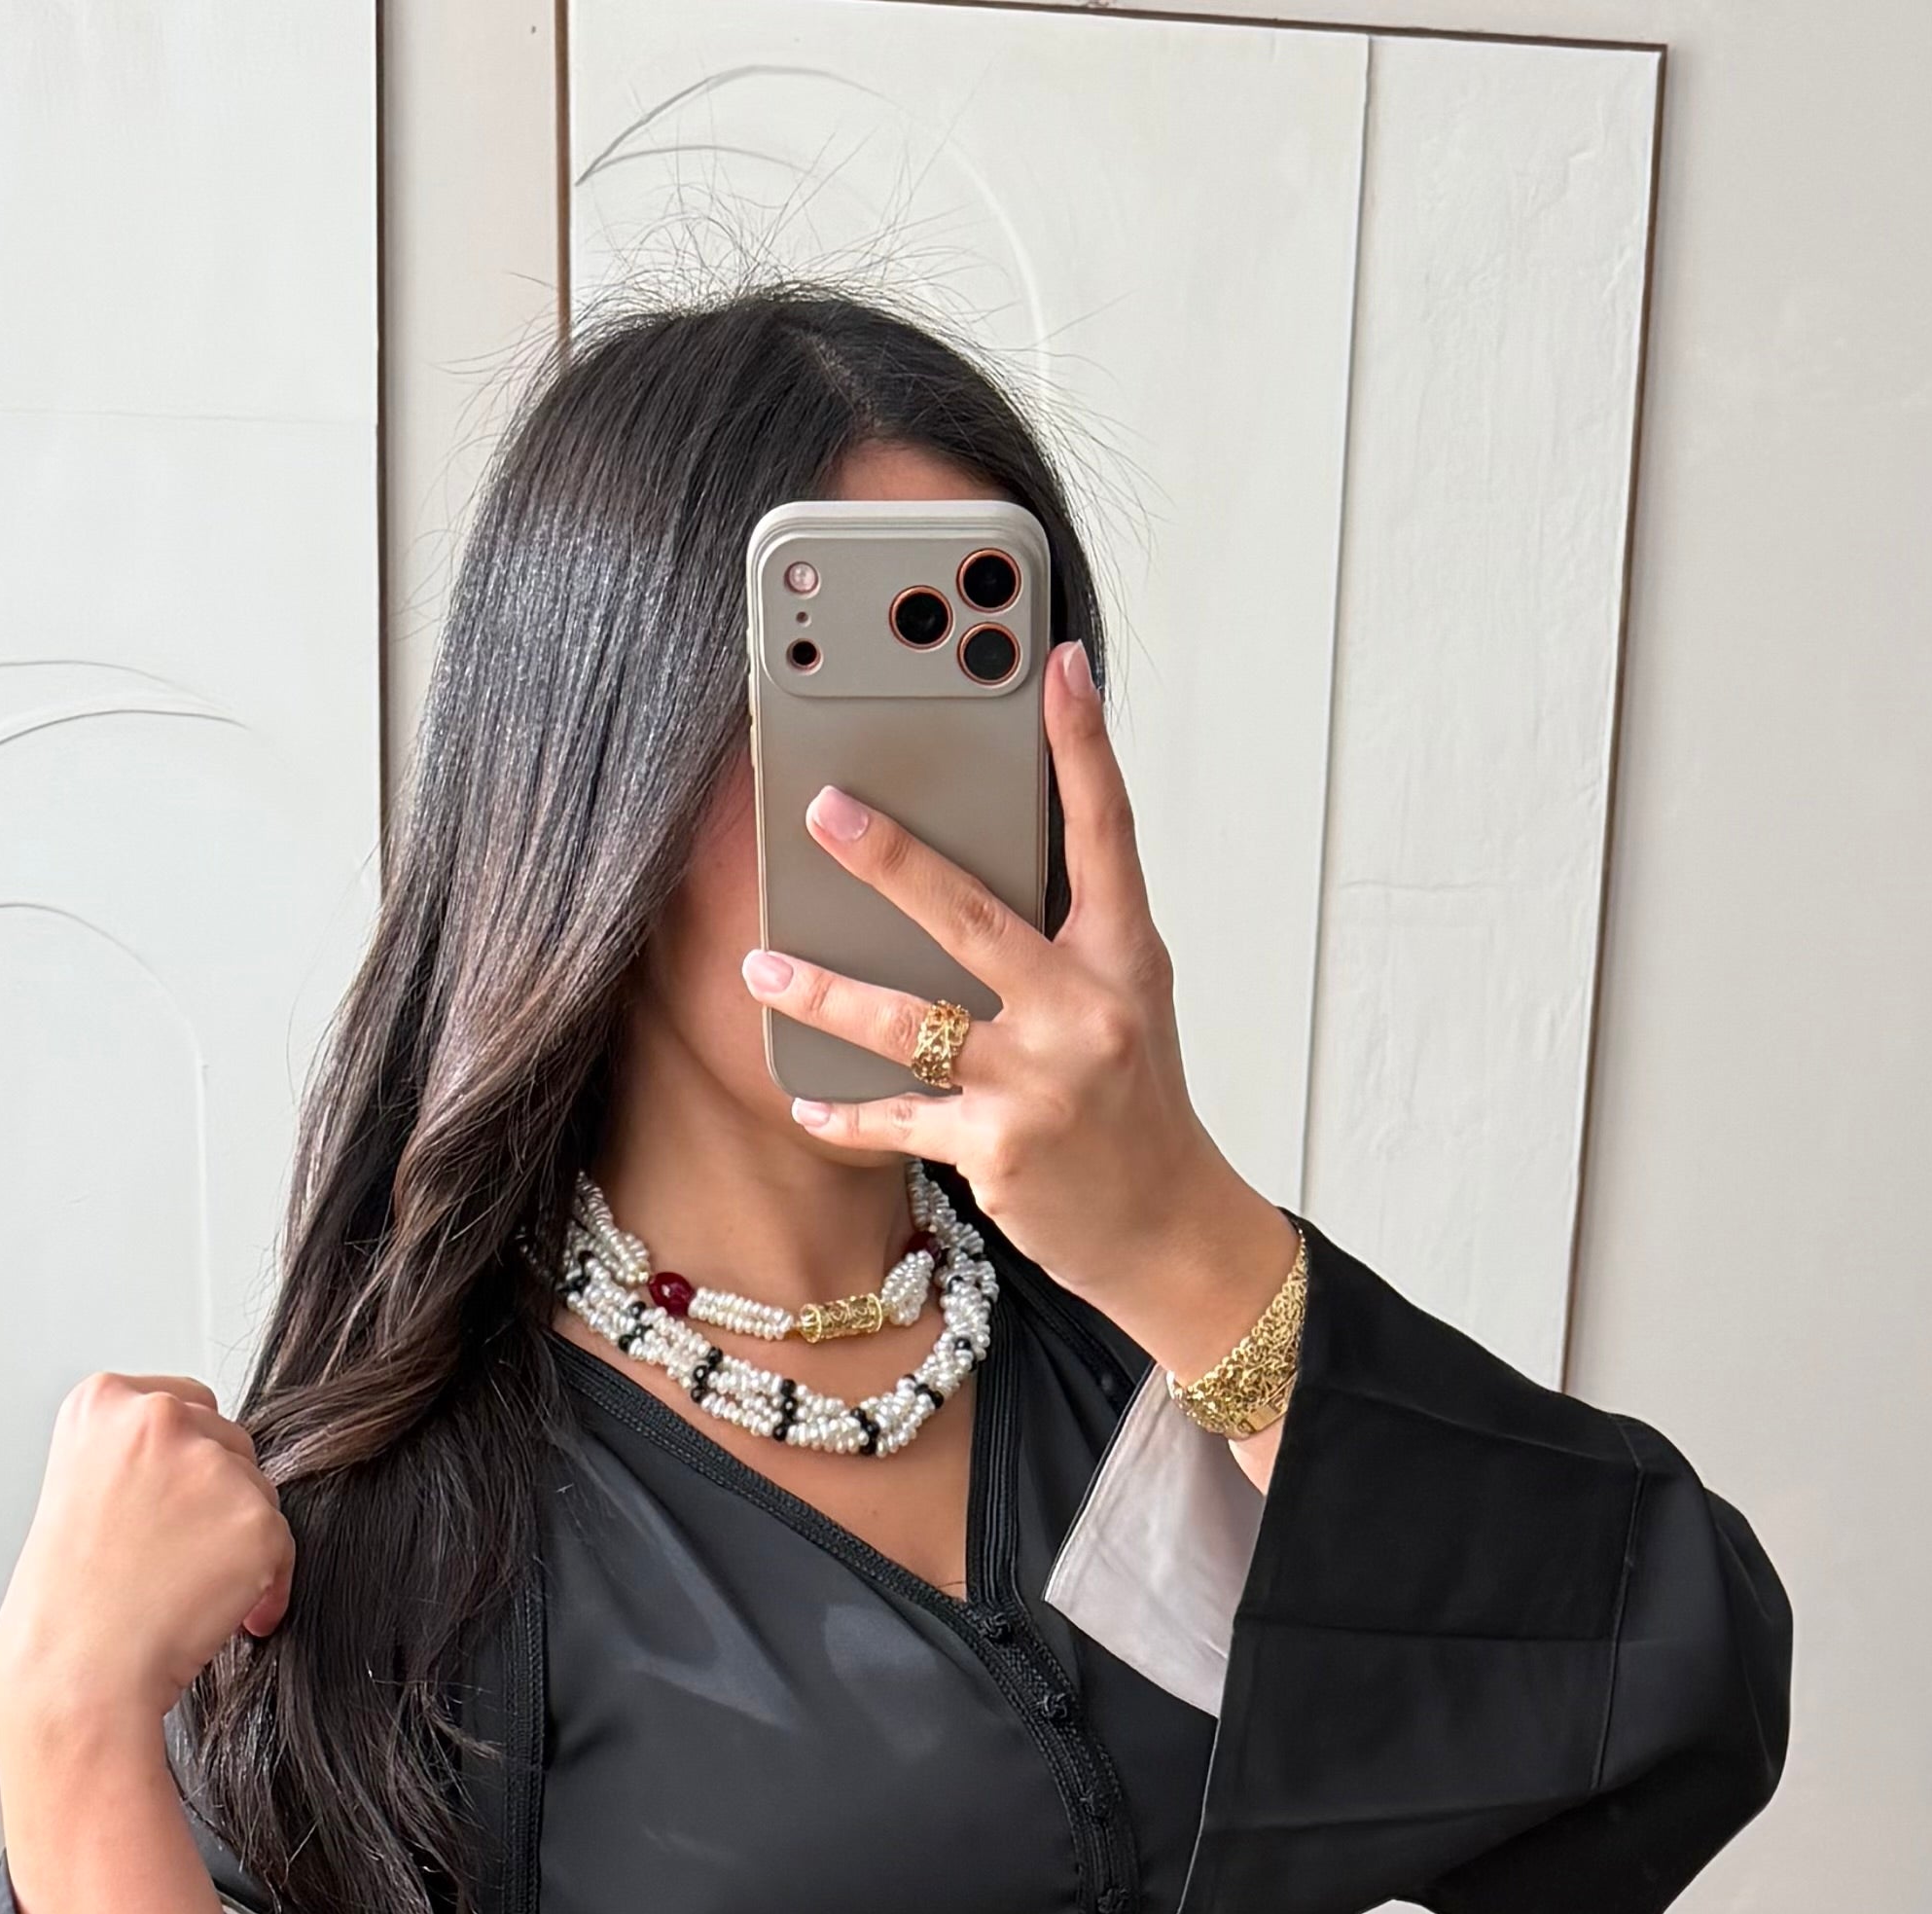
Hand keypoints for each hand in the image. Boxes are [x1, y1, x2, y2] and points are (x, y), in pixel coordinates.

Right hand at [0, 1369, 293, 1755]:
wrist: (77, 1669)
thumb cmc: (70, 1601)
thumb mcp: (82, 1489)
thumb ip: (137, 1457)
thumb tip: (201, 1464)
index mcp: (103, 1401)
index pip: (183, 1404)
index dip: (185, 1465)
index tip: (172, 1508)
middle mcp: (158, 1417)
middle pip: (228, 1442)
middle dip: (217, 1500)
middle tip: (181, 1558)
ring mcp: (209, 1466)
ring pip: (257, 1492)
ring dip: (239, 1541)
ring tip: (189, 1590)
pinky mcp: (255, 1520)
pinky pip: (284, 1547)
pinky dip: (266, 1587)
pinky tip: (223, 1616)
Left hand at [741, 641, 1294, 1402]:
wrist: (1167, 1230)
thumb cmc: (1135, 1107)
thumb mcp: (1125, 1002)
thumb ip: (1065, 936)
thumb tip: (976, 869)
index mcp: (1123, 956)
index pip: (1106, 830)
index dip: (1082, 743)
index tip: (1055, 663)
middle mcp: (1085, 1008)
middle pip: (971, 914)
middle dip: (890, 858)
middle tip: (823, 809)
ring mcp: (1040, 1081)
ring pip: (910, 1022)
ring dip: (825, 992)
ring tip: (764, 965)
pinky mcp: (999, 1148)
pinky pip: (899, 1117)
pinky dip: (846, 1112)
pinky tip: (805, 1096)